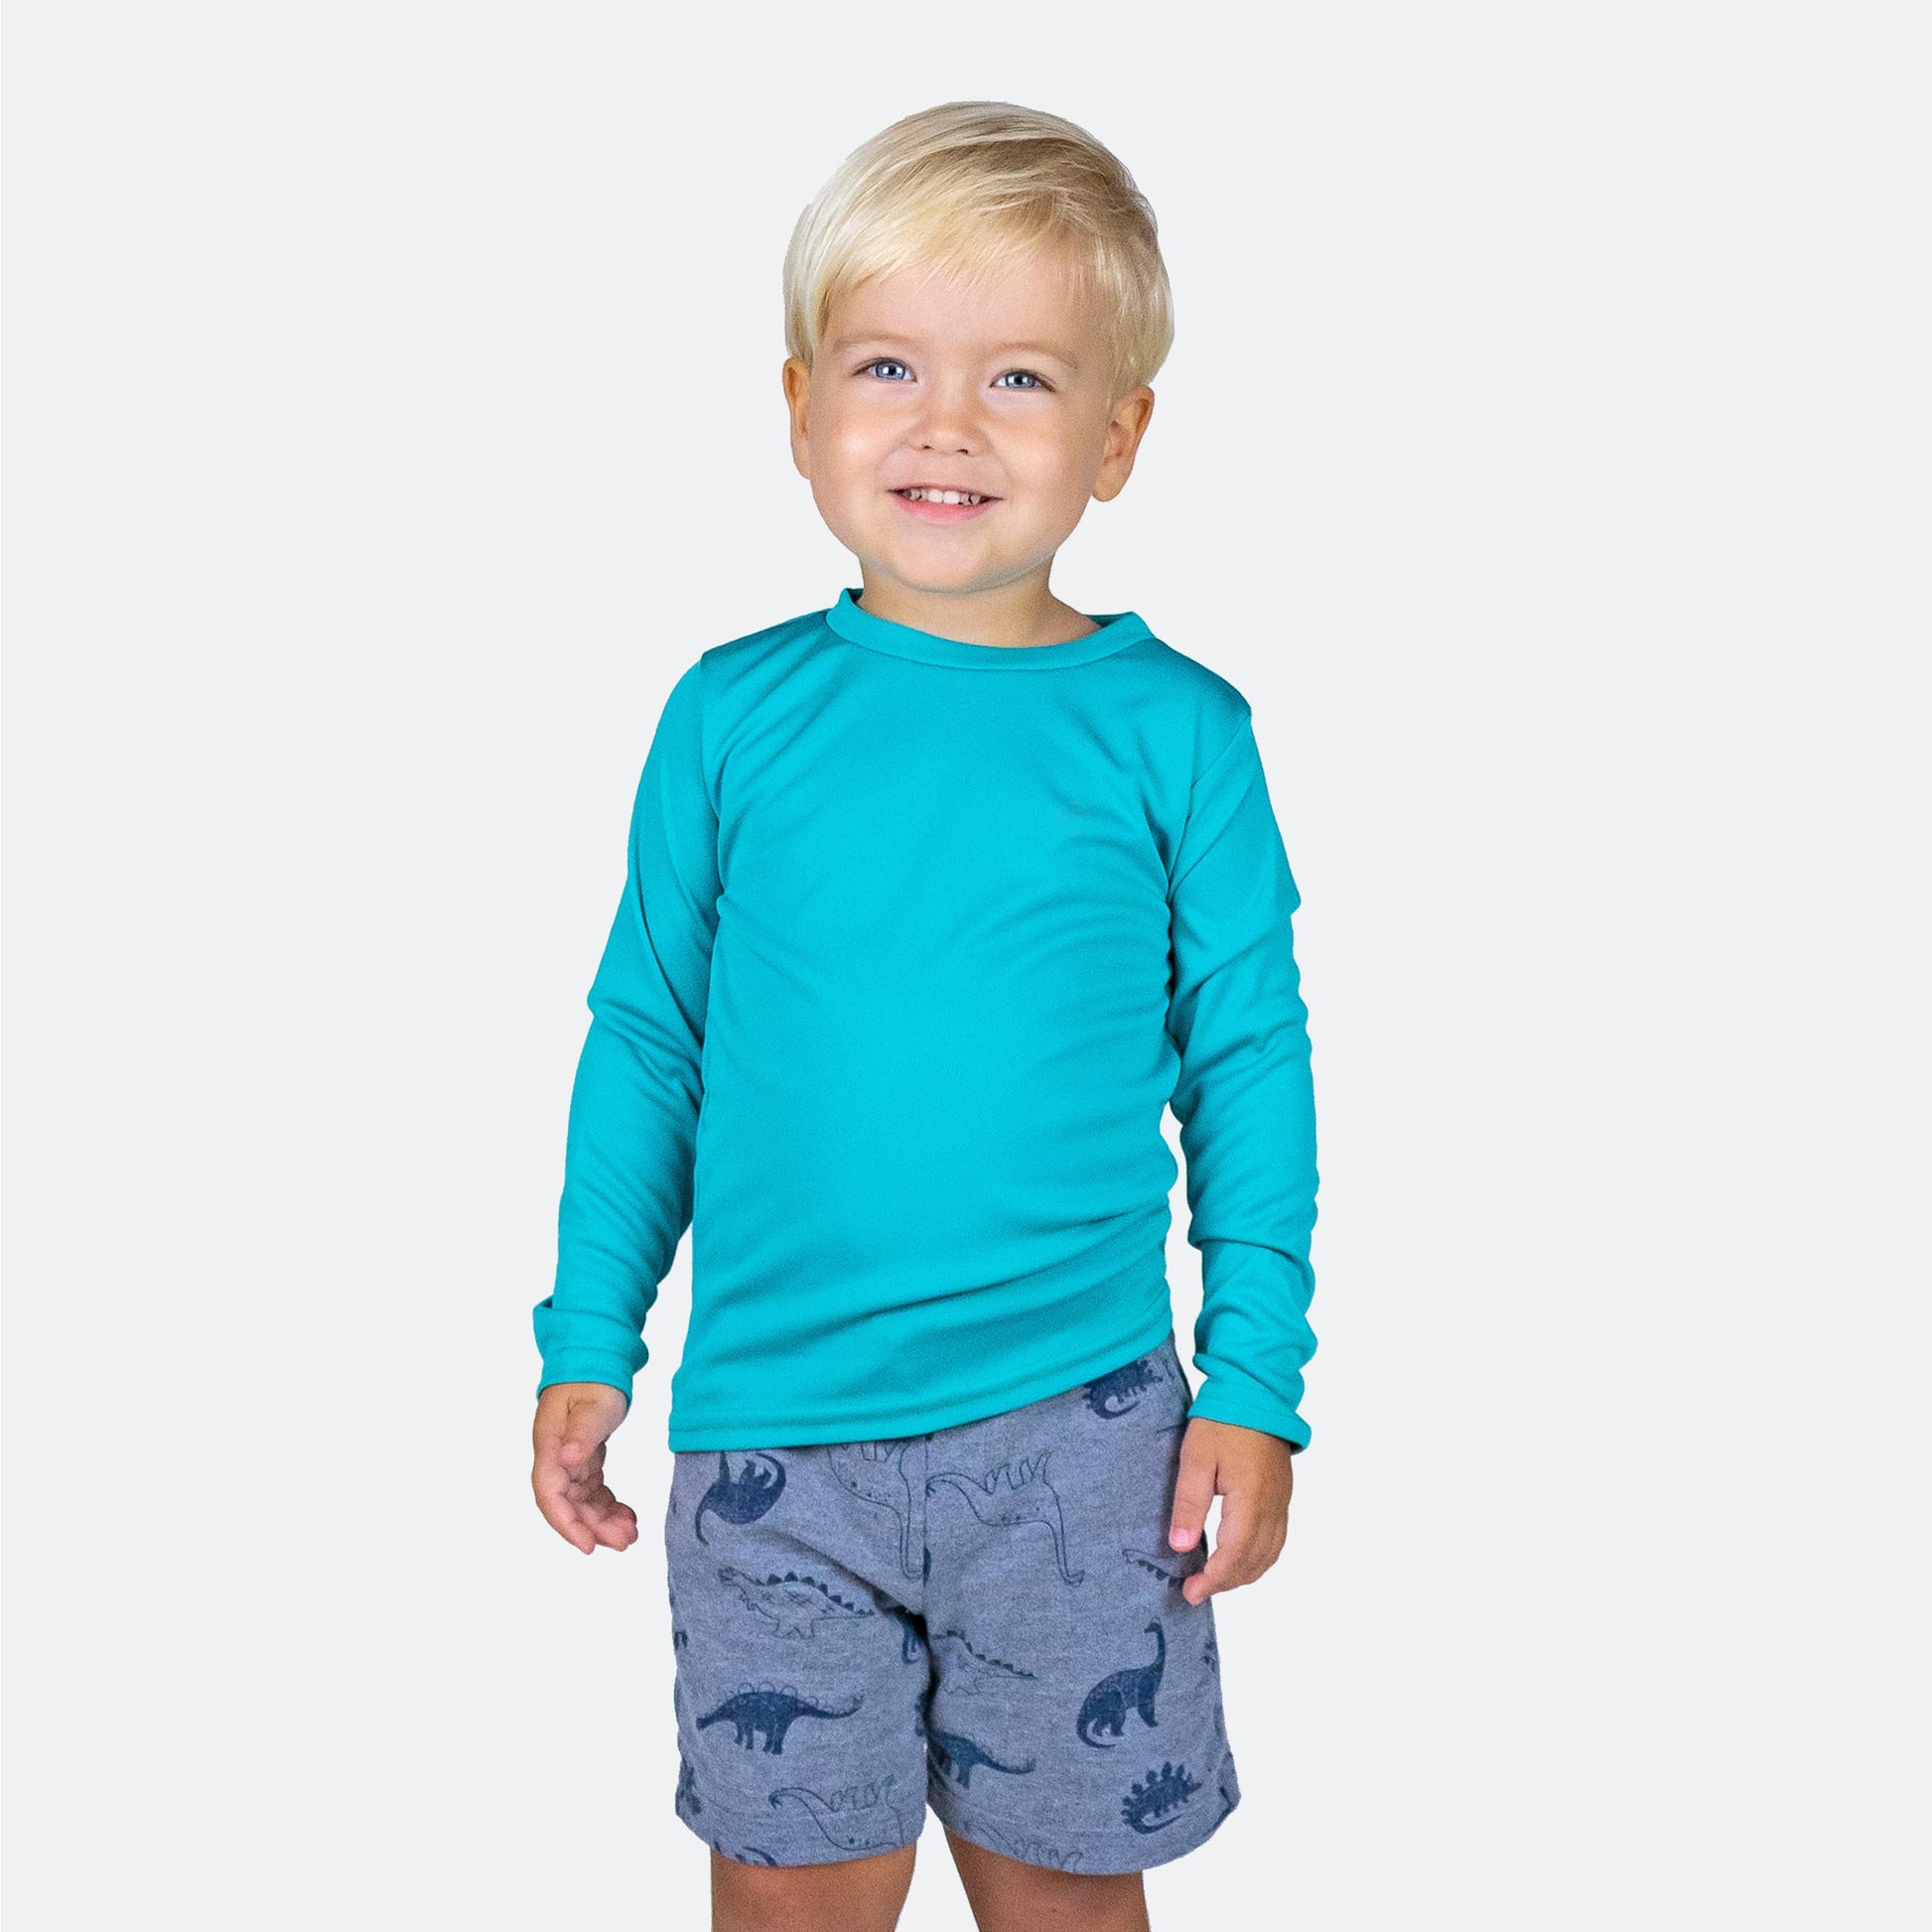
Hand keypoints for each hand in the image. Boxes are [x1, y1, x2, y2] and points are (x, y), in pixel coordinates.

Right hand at [531, 1383, 637, 1553]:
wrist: (595, 1363)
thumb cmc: (591, 1379)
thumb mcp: (593, 1403)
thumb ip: (581, 1431)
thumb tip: (567, 1458)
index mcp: (551, 1445)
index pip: (550, 1493)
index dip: (566, 1523)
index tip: (587, 1545)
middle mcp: (556, 1458)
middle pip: (569, 1505)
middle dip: (594, 1528)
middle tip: (625, 1542)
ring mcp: (570, 1462)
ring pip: (582, 1503)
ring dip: (603, 1522)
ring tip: (630, 1534)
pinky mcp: (584, 1462)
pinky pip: (594, 1493)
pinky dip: (609, 1507)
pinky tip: (627, 1516)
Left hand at [1166, 1417, 1294, 1604]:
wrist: (1256, 1393)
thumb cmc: (1223, 1422)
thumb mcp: (1195, 1458)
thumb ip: (1189, 1503)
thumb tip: (1180, 1547)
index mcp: (1251, 1498)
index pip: (1234, 1554)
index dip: (1213, 1579)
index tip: (1190, 1591)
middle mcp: (1272, 1506)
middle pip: (1254, 1561)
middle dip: (1226, 1582)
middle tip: (1195, 1590)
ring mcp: (1281, 1502)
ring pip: (1269, 1555)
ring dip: (1243, 1574)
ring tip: (1214, 1579)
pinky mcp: (1282, 1496)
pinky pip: (1276, 1540)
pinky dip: (1258, 1559)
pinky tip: (1238, 1558)